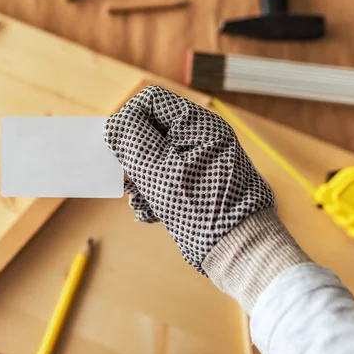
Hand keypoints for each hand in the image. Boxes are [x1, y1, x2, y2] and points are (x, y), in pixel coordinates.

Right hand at [103, 85, 275, 272]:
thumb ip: (132, 141)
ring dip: (140, 179)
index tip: (119, 152)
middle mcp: (202, 137)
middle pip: (150, 130)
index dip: (127, 122)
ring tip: (140, 202)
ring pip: (155, 156)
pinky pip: (166, 177)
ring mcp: (201, 160)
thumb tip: (113, 124)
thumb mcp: (160, 172)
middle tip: (126, 182)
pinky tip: (152, 213)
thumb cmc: (204, 211)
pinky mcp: (198, 183)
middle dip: (133, 157)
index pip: (149, 102)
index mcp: (198, 124)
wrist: (240, 252)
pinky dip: (154, 193)